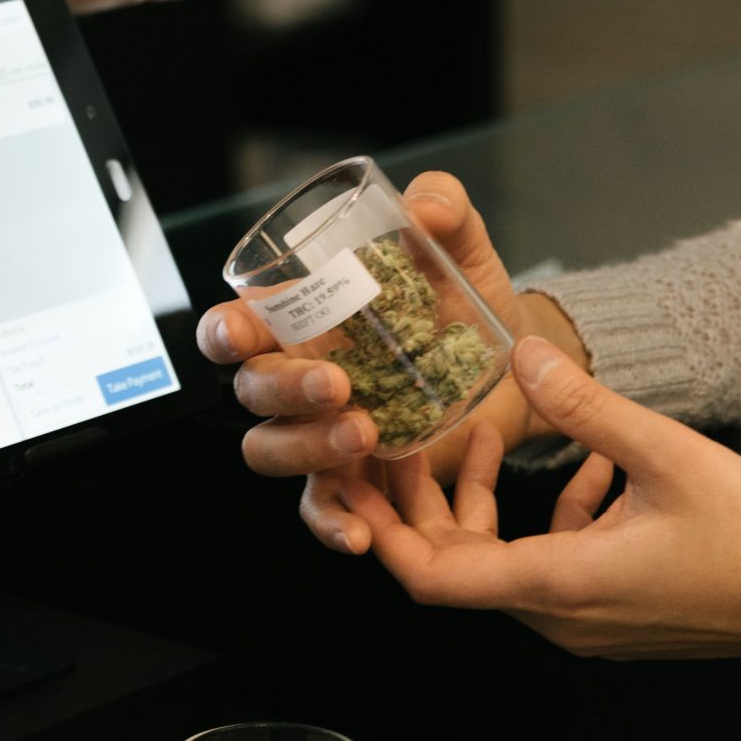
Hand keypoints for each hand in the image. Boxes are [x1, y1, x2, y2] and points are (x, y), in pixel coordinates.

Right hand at [196, 171, 584, 553]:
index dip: (224, 331)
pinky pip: (320, 508)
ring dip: (306, 447)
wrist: (516, 365)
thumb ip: (443, 207)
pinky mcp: (354, 478)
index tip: (245, 330)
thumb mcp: (459, 247)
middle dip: (283, 388)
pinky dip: (331, 524)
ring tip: (365, 433)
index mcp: (300, 320)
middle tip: (340, 383)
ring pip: (270, 450)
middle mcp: (295, 378)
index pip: (233, 327)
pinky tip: (357, 534)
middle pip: (249, 392)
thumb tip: (423, 206)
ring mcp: (318, 432)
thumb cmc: (463, 300)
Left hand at [339, 337, 740, 664]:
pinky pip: (553, 564)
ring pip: (502, 563)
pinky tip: (588, 464)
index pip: (430, 577)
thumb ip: (585, 406)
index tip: (354, 480)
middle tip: (398, 441)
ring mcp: (587, 620)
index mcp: (557, 584)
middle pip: (455, 568)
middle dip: (422, 504)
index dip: (379, 528)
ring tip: (485, 435)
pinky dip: (549, 517)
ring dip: (485, 504)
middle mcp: (559, 615)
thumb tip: (520, 355)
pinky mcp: (614, 613)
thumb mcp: (667, 453)